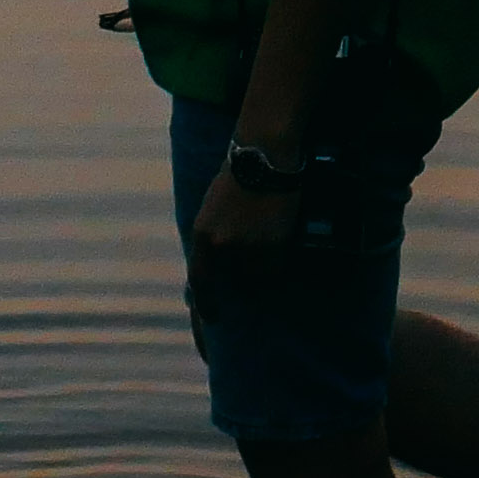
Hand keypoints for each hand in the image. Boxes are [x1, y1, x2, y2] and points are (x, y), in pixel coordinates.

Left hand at [186, 168, 300, 318]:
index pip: (200, 281)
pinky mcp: (274, 245)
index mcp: (203, 235)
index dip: (205, 307)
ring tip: (266, 240)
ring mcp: (249, 248)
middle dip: (241, 279)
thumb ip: (211, 239)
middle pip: (233, 282)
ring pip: (256, 276)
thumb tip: (215, 270)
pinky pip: (275, 266)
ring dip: (261, 267)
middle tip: (250, 266)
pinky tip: (278, 238)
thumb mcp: (212, 209)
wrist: (264, 157)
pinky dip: (277, 260)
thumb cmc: (237, 179)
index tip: (213, 320)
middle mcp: (222, 247)